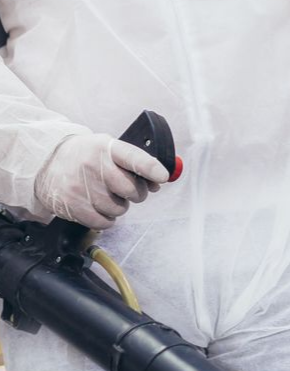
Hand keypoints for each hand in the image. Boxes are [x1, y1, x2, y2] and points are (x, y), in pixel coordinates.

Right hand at [34, 133, 169, 229]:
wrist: (46, 163)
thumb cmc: (85, 156)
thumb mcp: (106, 148)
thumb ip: (132, 162)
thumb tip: (158, 181)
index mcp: (106, 148)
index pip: (134, 158)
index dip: (151, 168)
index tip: (162, 176)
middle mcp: (94, 165)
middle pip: (131, 189)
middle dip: (136, 193)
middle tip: (128, 191)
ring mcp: (82, 187)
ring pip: (118, 208)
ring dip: (118, 206)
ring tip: (107, 196)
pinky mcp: (73, 206)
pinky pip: (103, 222)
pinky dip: (107, 219)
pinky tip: (99, 207)